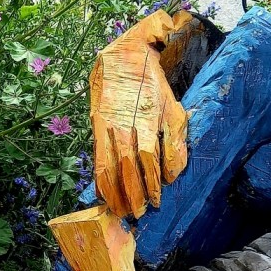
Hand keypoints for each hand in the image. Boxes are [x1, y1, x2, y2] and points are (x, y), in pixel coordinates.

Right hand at [90, 10, 190, 217]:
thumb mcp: (172, 108)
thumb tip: (171, 175)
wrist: (123, 58)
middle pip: (126, 168)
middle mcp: (122, 124)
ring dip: (114, 193)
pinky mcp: (95, 127)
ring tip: (121, 211)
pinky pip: (96, 159)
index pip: (147, 159)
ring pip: (107, 167)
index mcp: (145, 118)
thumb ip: (175, 142)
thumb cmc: (153, 86)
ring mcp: (105, 126)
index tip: (157, 200)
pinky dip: (100, 180)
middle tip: (140, 213)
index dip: (152, 183)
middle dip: (133, 194)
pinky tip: (105, 194)